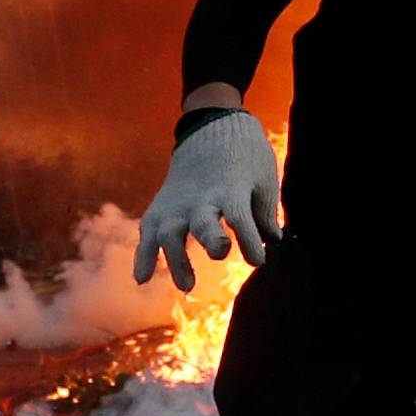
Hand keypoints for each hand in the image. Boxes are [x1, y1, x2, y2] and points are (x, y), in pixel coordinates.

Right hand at [133, 112, 280, 292]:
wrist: (211, 129)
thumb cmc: (245, 158)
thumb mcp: (264, 179)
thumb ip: (265, 213)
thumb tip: (272, 242)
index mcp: (231, 189)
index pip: (240, 218)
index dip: (250, 241)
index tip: (258, 260)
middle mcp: (202, 198)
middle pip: (202, 221)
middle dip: (210, 237)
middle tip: (220, 252)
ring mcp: (177, 204)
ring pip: (170, 233)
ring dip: (176, 260)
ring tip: (187, 287)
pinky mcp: (160, 208)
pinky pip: (148, 233)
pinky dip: (143, 256)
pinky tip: (142, 280)